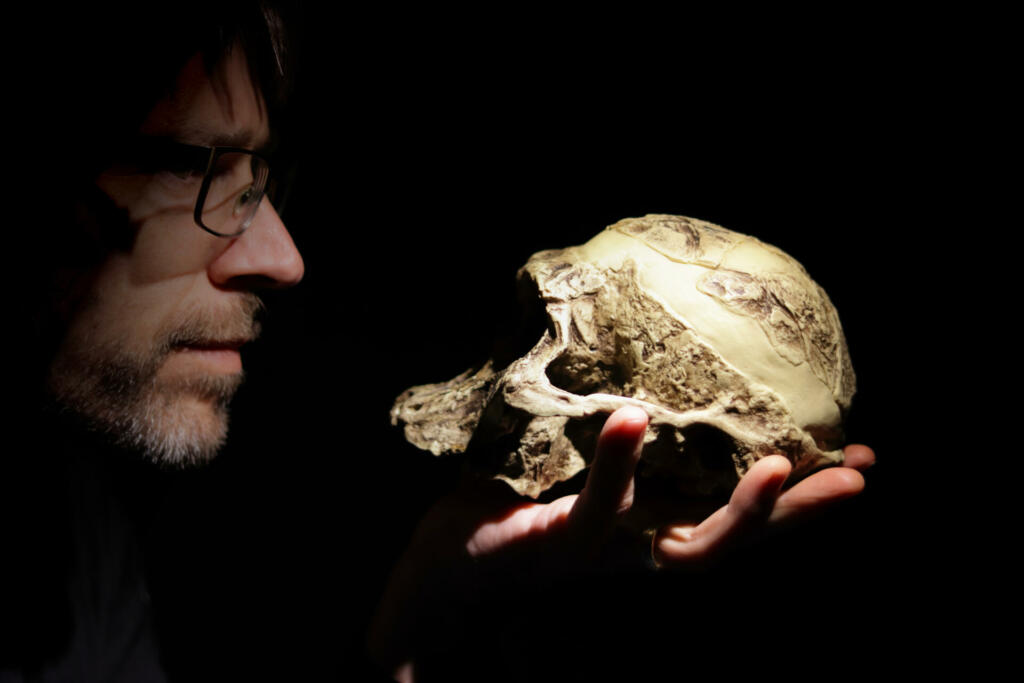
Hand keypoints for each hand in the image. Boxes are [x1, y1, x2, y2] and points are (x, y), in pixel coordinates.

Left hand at [368, 406, 873, 679]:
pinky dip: (617, 467)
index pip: (735, 512)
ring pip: (684, 549)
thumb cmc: (511, 509)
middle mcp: (639, 551)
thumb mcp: (575, 471)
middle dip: (800, 516)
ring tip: (779, 464)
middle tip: (857, 477)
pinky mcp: (557, 545)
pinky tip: (634, 418)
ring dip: (738, 512)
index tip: (858, 458)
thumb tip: (644, 377)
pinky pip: (595, 510)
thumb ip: (616, 444)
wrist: (444, 568)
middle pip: (734, 542)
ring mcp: (604, 554)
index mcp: (650, 528)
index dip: (799, 496)